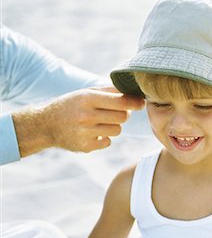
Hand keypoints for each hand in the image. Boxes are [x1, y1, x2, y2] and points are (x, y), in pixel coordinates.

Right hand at [13, 87, 144, 156]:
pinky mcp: (85, 146)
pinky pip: (108, 141)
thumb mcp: (86, 92)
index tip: (141, 102)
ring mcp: (85, 133)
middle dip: (123, 114)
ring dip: (114, 126)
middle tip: (114, 112)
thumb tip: (135, 91)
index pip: (121, 102)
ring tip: (100, 122)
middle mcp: (86, 116)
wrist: (46, 125)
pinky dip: (105, 137)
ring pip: (117, 130)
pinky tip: (93, 132)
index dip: (135, 102)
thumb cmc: (72, 105)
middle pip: (122, 117)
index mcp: (88, 99)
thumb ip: (110, 91)